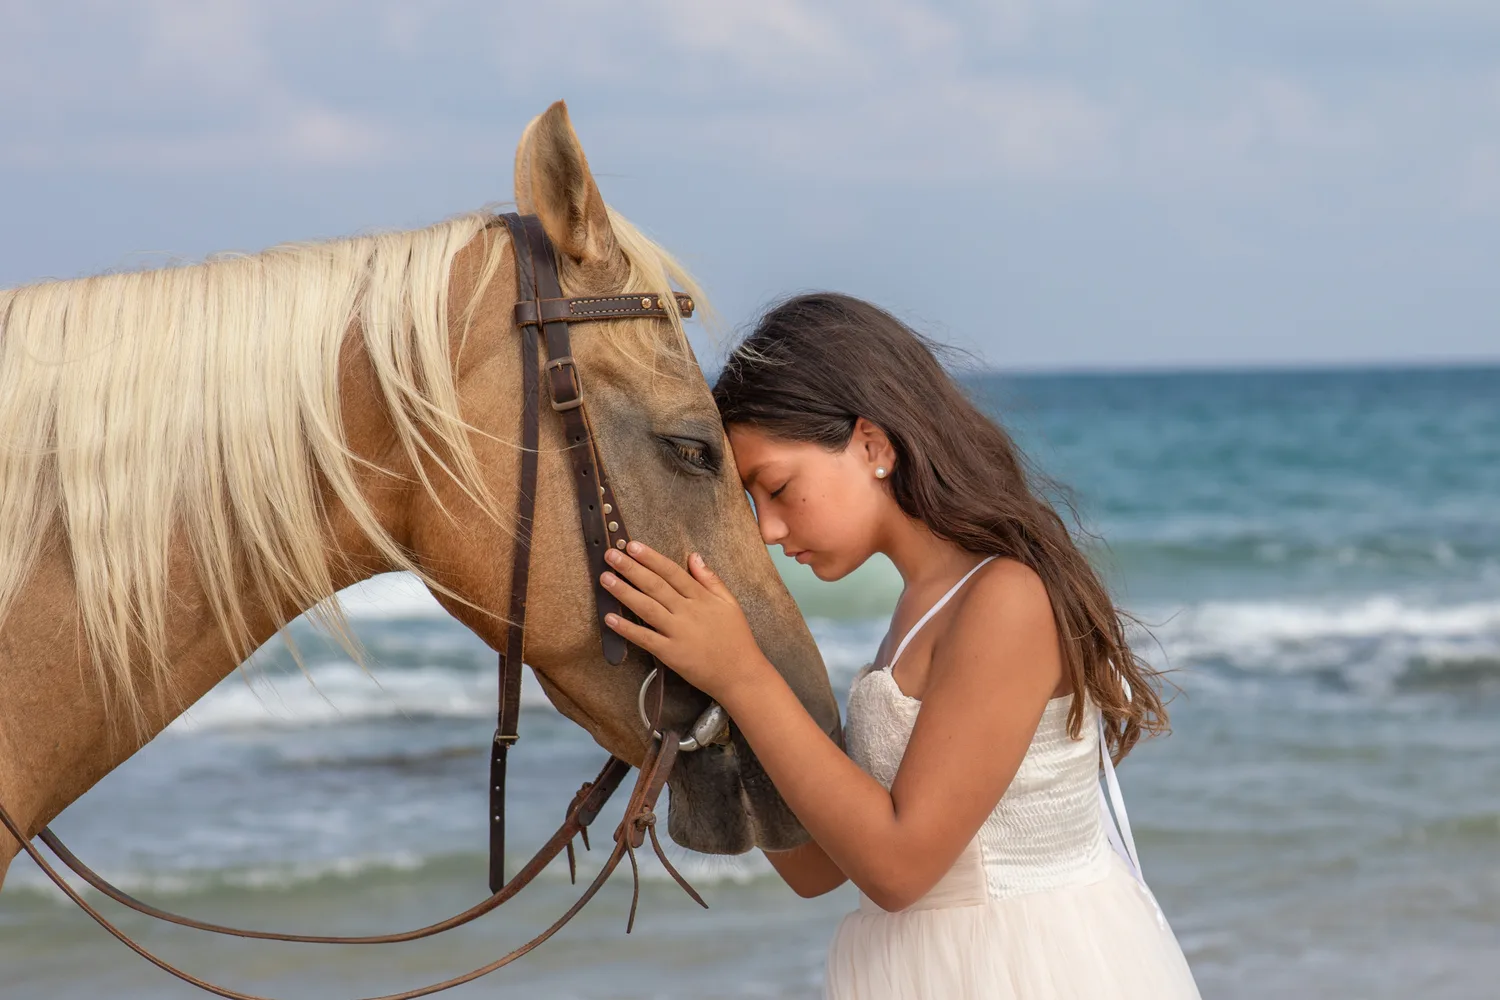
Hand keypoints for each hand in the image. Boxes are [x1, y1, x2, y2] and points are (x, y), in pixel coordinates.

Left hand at [600, 541, 772, 703]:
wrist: (741, 675)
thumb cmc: (737, 639)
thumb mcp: (730, 603)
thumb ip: (711, 579)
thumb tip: (694, 556)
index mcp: (702, 598)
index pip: (672, 572)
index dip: (651, 558)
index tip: (633, 546)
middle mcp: (688, 612)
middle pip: (655, 585)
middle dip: (631, 568)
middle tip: (611, 555)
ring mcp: (678, 633)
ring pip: (647, 607)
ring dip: (624, 592)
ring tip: (605, 578)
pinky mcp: (670, 654)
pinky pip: (645, 638)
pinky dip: (627, 629)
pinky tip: (610, 618)